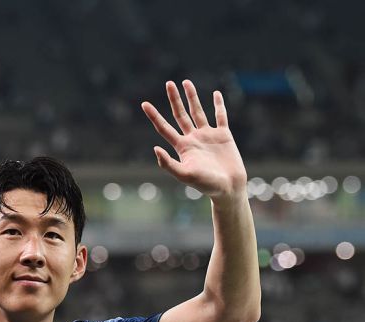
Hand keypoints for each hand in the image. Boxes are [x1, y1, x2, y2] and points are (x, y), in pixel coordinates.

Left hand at [141, 81, 245, 199]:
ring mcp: (208, 136)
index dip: (154, 116)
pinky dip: (218, 105)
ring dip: (192, 97)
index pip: (164, 128)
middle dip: (174, 99)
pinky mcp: (223, 135)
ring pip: (197, 112)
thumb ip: (168, 163)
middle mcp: (192, 139)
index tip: (144, 104)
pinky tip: (215, 94)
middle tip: (169, 83)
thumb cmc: (206, 184)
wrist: (228, 188)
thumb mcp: (184, 174)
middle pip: (180, 115)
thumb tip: (155, 147)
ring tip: (186, 82)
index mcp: (181, 147)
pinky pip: (220, 116)